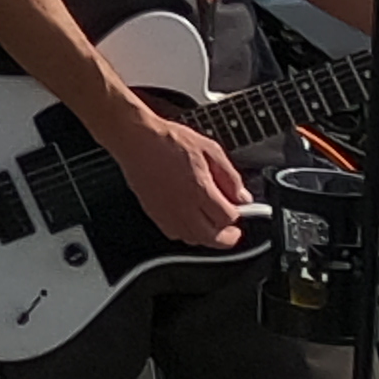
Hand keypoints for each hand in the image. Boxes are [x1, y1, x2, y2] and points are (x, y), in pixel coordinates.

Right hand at [100, 105, 251, 248]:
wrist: (136, 139)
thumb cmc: (169, 141)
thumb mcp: (210, 150)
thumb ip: (230, 176)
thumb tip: (242, 196)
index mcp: (200, 190)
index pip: (228, 218)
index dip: (238, 215)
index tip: (239, 208)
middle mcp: (183, 207)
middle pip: (212, 238)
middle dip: (227, 236)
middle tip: (232, 229)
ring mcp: (167, 213)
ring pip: (193, 239)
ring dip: (206, 235)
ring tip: (211, 224)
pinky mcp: (153, 213)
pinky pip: (174, 234)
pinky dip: (186, 232)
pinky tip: (189, 220)